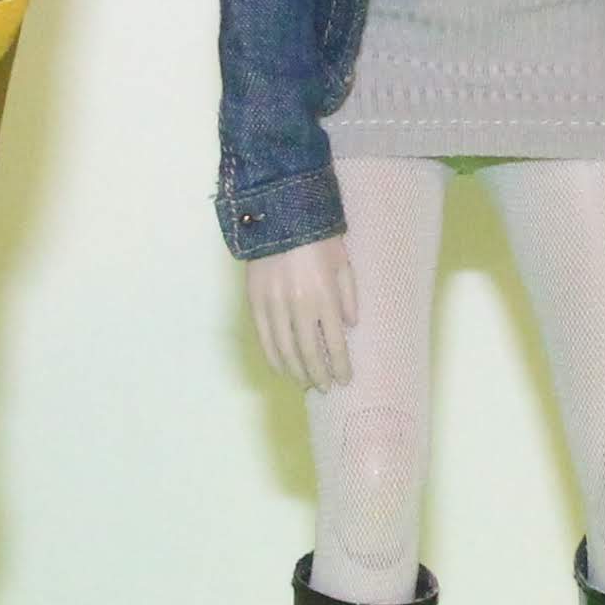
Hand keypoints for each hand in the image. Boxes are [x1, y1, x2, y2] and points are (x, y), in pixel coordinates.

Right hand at [248, 234, 358, 391]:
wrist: (278, 215)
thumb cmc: (318, 237)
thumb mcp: (343, 262)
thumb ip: (348, 296)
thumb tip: (350, 326)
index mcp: (324, 296)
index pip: (334, 343)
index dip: (340, 366)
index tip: (344, 380)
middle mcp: (299, 306)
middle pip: (308, 352)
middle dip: (318, 374)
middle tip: (325, 388)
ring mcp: (274, 305)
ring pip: (284, 349)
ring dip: (295, 370)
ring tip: (304, 383)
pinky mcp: (255, 301)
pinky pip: (264, 337)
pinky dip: (273, 356)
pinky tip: (281, 367)